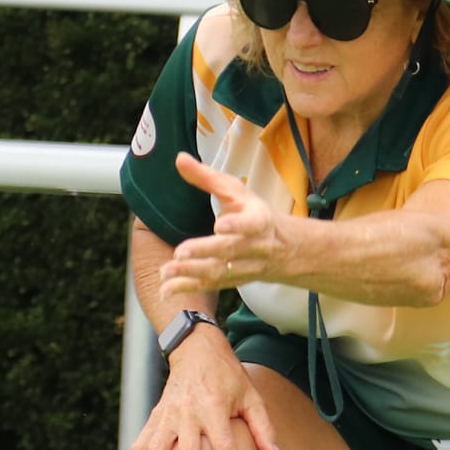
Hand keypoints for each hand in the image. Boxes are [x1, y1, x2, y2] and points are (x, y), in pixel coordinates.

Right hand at [130, 332, 281, 449]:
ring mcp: (167, 415)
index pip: (223, 445)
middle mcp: (187, 412)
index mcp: (213, 407)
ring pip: (156, 449)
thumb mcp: (250, 396)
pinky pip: (141, 444)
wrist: (196, 348)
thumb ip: (263, 428)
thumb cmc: (228, 376)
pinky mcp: (155, 417)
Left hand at [159, 153, 291, 297]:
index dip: (237, 225)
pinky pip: (210, 286)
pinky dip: (187, 289)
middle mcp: (254, 246)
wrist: (283, 248)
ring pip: (219, 272)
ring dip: (191, 272)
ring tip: (166, 271)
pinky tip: (166, 290)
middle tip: (180, 252)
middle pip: (229, 250)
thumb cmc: (252, 211)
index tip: (220, 225)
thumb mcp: (235, 190)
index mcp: (258, 219)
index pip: (251, 223)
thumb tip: (179, 159)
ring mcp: (244, 267)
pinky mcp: (232, 281)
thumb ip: (206, 177)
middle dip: (205, 251)